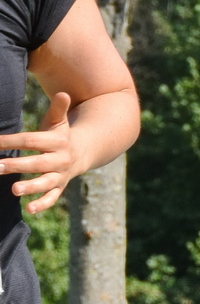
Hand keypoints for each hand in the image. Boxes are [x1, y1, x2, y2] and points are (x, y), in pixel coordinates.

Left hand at [1, 93, 78, 214]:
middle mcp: (60, 159)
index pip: (32, 141)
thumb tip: (63, 93)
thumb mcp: (59, 122)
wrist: (84, 152)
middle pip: (37, 163)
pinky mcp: (60, 187)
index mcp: (57, 142)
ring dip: (31, 187)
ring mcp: (60, 174)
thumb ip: (58, 109)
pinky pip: (53, 197)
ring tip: (14, 189)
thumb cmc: (61, 136)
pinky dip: (43, 204)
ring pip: (46, 182)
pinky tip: (30, 209)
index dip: (12, 141)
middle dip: (16, 165)